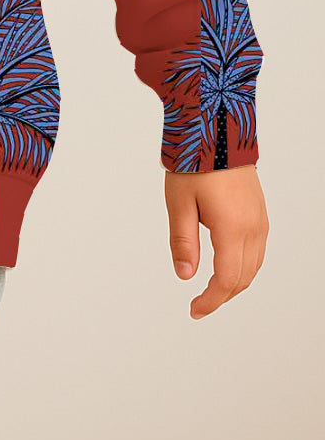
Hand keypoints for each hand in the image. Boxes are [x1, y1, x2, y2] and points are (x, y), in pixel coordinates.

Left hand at [164, 164, 267, 318]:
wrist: (216, 129)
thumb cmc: (195, 164)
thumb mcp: (179, 204)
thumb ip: (183, 242)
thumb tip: (185, 275)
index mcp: (232, 229)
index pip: (227, 280)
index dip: (211, 300)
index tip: (195, 310)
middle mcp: (253, 228)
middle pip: (243, 278)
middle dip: (222, 296)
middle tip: (199, 304)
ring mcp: (260, 219)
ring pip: (254, 266)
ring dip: (235, 282)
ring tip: (212, 289)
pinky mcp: (260, 212)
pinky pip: (258, 250)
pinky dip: (244, 265)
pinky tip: (227, 265)